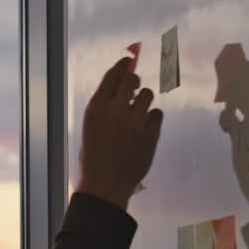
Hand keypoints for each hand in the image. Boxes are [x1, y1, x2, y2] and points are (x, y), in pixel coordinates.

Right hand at [77, 57, 163, 208]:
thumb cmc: (94, 158)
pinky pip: (157, 114)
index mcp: (96, 109)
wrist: (105, 185)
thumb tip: (121, 86)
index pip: (112, 76)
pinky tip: (145, 128)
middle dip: (134, 83)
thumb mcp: (90, 127)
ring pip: (147, 95)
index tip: (128, 62)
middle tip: (134, 91)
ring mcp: (133, 123)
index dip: (122, 66)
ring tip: (138, 115)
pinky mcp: (149, 135)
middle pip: (131, 80)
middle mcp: (114, 112)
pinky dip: (152, 118)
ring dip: (144, 101)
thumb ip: (104, 106)